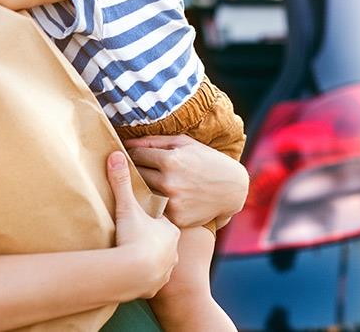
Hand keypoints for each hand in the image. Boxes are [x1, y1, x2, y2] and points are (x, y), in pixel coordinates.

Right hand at [106, 150, 178, 298]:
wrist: (132, 274)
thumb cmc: (133, 238)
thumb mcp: (127, 207)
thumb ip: (122, 182)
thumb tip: (116, 155)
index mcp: (170, 229)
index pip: (162, 221)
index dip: (151, 219)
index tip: (140, 218)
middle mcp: (173, 250)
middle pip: (162, 242)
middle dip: (151, 239)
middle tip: (136, 236)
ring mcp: (167, 269)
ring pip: (160, 261)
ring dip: (149, 259)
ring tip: (134, 256)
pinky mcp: (156, 286)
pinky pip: (152, 279)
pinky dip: (145, 276)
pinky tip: (135, 273)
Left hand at [124, 134, 248, 227]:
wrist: (232, 189)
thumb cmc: (207, 160)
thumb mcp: (184, 143)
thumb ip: (154, 141)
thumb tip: (127, 143)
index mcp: (170, 160)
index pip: (136, 156)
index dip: (133, 154)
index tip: (134, 156)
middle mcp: (169, 182)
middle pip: (137, 175)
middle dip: (137, 170)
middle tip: (140, 169)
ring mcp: (172, 202)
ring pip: (143, 193)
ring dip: (144, 187)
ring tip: (153, 182)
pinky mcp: (176, 218)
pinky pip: (157, 209)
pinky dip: (157, 203)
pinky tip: (165, 198)